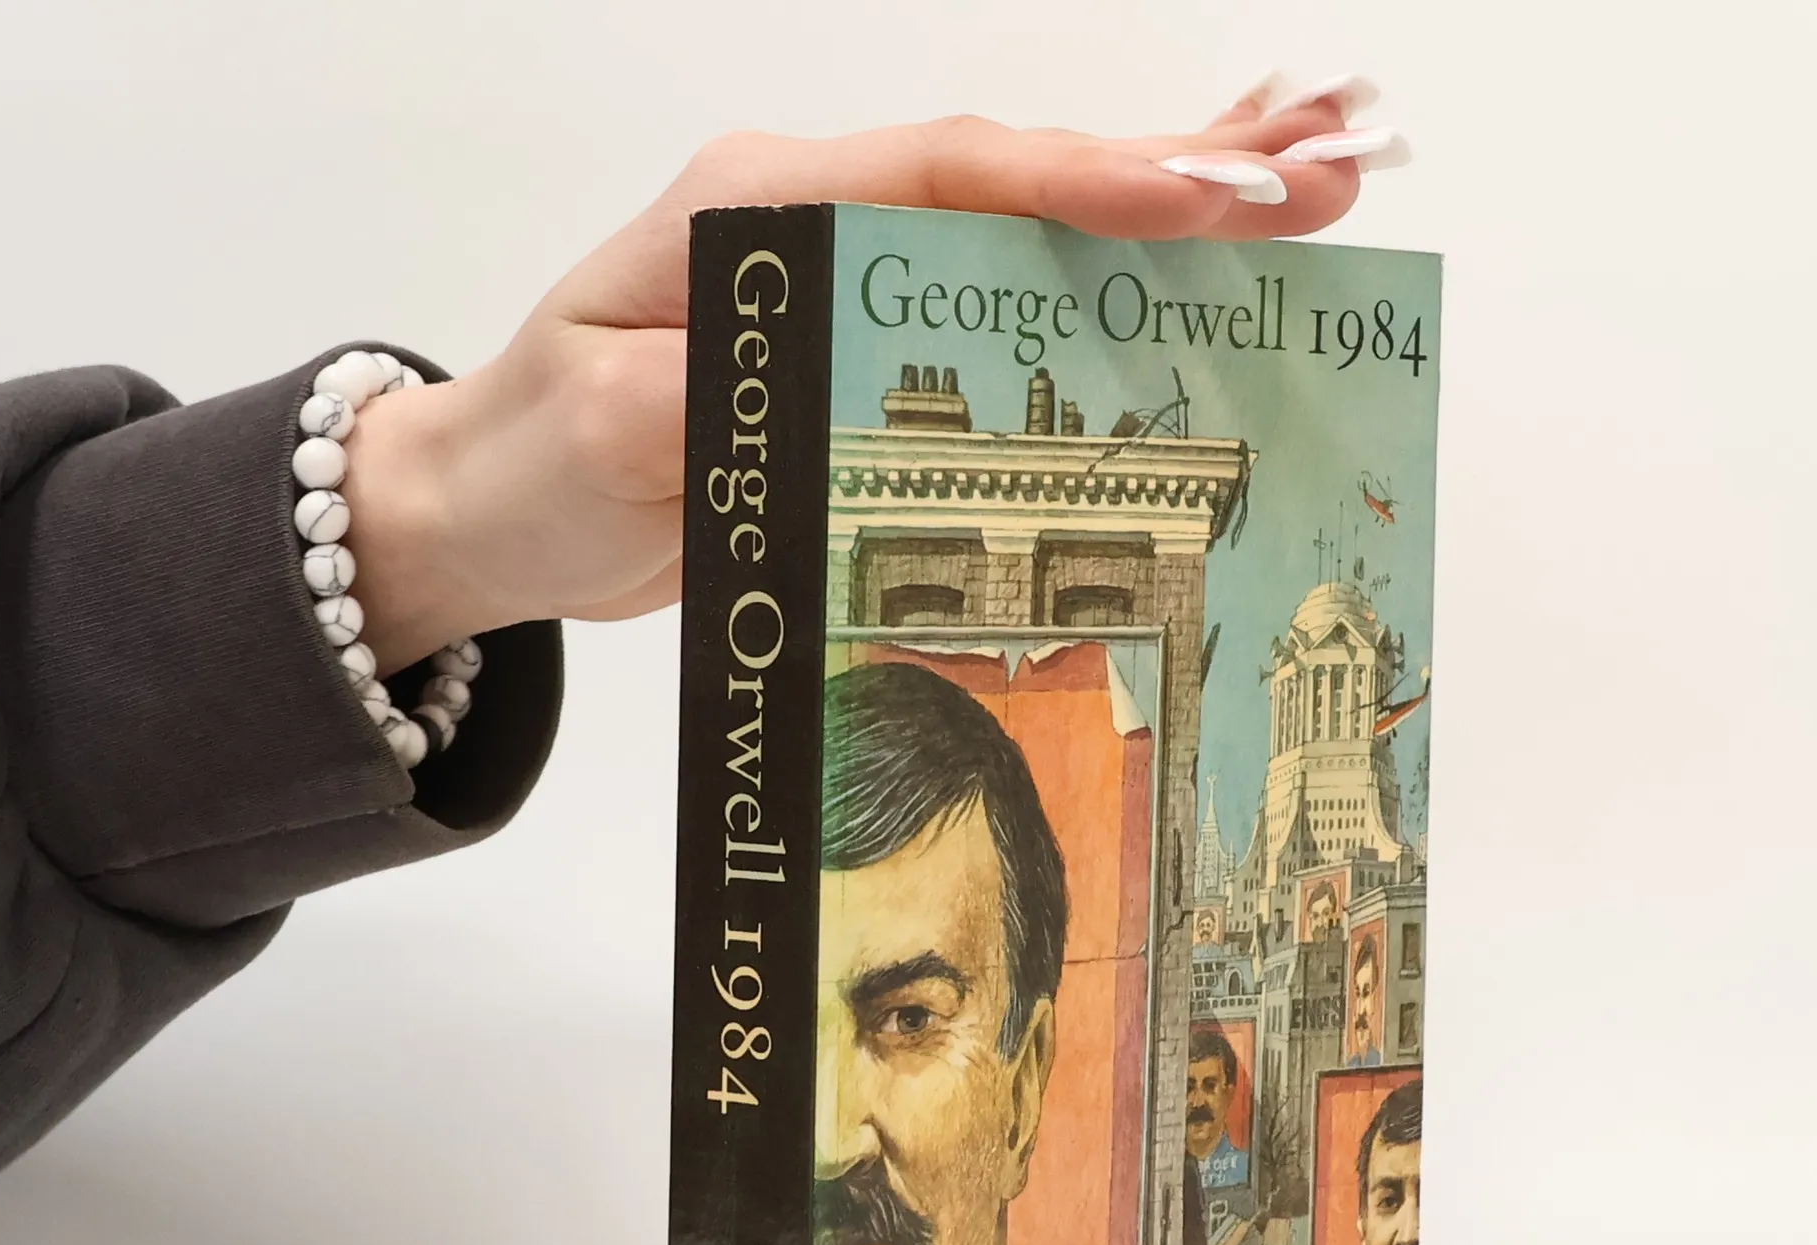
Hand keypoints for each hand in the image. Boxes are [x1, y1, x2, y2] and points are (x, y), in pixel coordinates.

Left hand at [344, 80, 1402, 673]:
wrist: (492, 503)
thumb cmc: (534, 455)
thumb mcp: (610, 432)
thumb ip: (722, 400)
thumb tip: (838, 393)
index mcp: (761, 208)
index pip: (945, 175)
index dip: (1082, 185)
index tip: (1204, 199)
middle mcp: (819, 223)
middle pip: (1019, 184)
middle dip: (1176, 175)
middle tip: (1324, 169)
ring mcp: (845, 286)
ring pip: (1027, 235)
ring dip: (1168, 215)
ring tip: (1308, 191)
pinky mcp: (860, 357)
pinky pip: (997, 311)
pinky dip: (1098, 291)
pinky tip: (1186, 279)